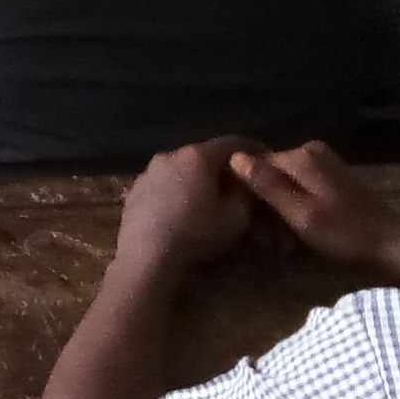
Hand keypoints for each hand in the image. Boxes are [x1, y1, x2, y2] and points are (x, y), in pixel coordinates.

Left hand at [117, 138, 259, 274]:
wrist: (147, 256)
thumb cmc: (197, 233)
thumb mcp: (236, 216)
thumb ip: (245, 192)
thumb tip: (243, 182)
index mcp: (197, 156)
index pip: (233, 142)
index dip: (253, 149)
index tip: (265, 158)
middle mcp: (170, 155)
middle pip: (204, 155)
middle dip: (222, 169)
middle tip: (236, 184)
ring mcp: (148, 172)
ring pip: (181, 170)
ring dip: (197, 180)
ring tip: (207, 199)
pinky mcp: (134, 190)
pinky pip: (163, 185)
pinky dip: (177, 192)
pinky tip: (181, 210)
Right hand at [232, 140, 399, 287]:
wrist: (391, 243)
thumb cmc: (345, 232)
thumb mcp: (300, 214)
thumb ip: (268, 185)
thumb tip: (235, 157)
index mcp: (300, 156)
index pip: (254, 165)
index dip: (246, 195)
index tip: (248, 225)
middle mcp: (310, 151)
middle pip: (270, 175)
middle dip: (265, 207)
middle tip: (270, 242)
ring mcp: (323, 163)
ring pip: (284, 184)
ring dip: (279, 212)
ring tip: (284, 244)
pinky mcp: (332, 177)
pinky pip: (300, 188)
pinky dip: (295, 209)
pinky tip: (299, 234)